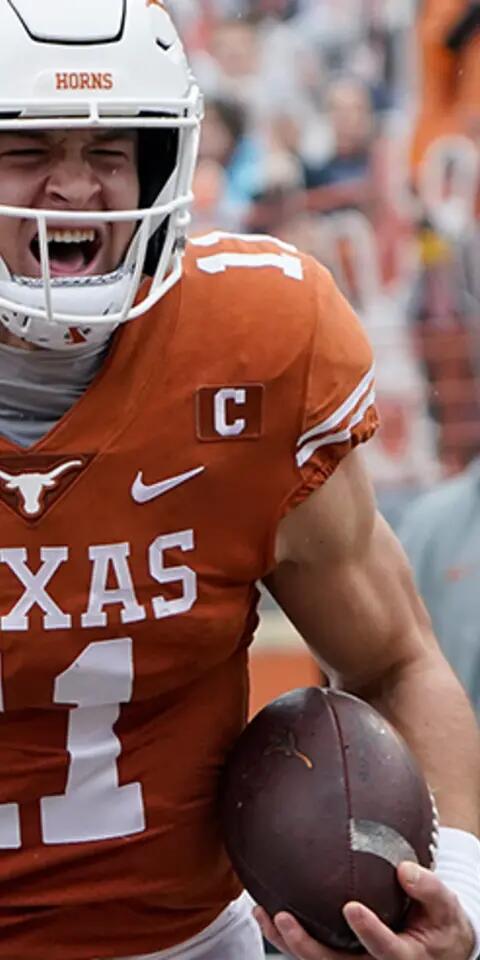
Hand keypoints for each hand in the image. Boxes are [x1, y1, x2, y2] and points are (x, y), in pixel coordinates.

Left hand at [253, 861, 475, 958]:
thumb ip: (428, 888)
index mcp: (404, 956)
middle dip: (308, 946)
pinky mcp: (340, 958)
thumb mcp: (446, 908)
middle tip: (286, 919)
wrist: (437, 951)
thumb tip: (403, 869)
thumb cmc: (440, 925)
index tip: (351, 907)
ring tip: (265, 915)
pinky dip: (284, 938)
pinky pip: (310, 954)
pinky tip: (265, 913)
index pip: (384, 949)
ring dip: (287, 943)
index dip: (368, 931)